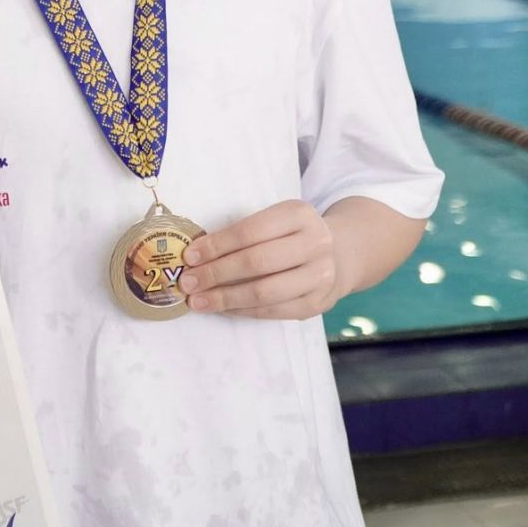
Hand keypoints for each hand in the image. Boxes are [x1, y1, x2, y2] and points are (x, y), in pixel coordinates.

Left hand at [180, 199, 337, 319]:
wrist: (339, 253)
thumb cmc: (292, 235)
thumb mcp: (276, 220)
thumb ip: (244, 233)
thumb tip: (197, 255)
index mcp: (298, 214)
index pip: (250, 231)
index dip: (217, 245)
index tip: (190, 256)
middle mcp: (315, 243)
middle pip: (257, 262)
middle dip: (216, 274)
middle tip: (188, 282)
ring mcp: (320, 276)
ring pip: (265, 292)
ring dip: (225, 298)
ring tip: (198, 301)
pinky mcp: (317, 303)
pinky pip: (273, 312)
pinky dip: (243, 311)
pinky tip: (223, 308)